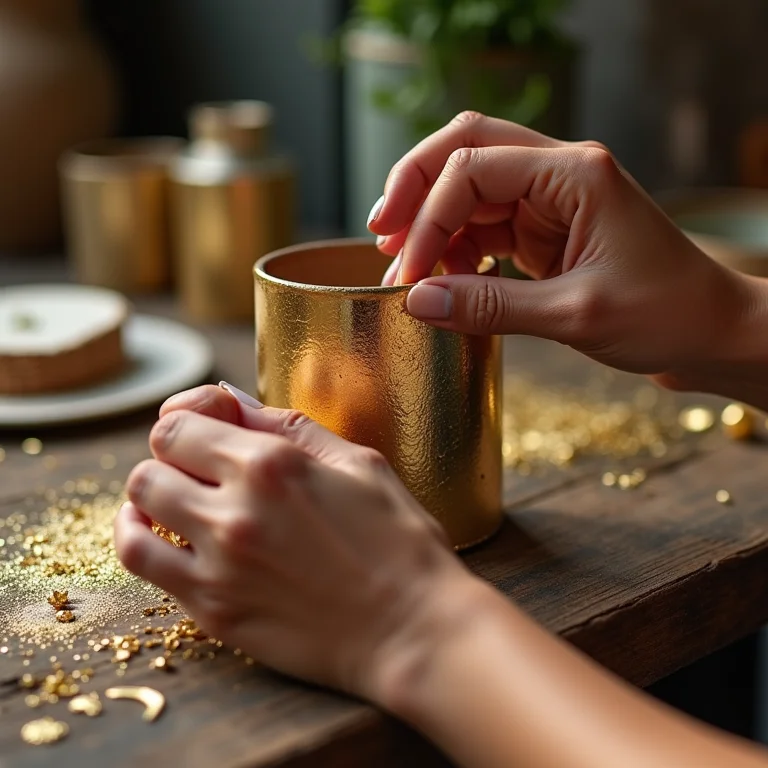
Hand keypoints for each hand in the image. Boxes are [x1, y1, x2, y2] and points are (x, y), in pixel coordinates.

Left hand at [114, 385, 476, 702]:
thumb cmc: (399, 543)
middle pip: (151, 464)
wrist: (412, 630)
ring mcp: (218, 565)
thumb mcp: (359, 463)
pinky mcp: (213, 610)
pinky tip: (159, 533)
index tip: (208, 426)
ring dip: (150, 496)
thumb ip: (290, 427)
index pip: (178, 425)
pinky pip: (142, 564)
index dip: (188, 419)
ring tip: (175, 499)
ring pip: (138, 508)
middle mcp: (235, 510)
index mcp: (273, 465)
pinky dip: (137, 538)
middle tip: (200, 467)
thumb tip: (235, 403)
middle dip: (170, 457)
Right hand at [368, 112, 757, 387]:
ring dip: (434, 222)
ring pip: (471, 188)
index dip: (428, 218)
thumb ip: (490, 306)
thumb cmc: (667, 314)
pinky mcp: (547, 230)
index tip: (406, 271)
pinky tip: (449, 277)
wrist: (712, 333)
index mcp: (573, 173)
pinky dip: (458, 247)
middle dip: (415, 188)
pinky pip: (487, 224)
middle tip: (380, 233)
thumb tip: (415, 301)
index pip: (472, 169)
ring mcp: (552, 200)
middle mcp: (559, 173)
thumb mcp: (574, 315)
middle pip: (464, 149)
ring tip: (408, 266)